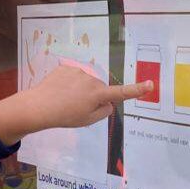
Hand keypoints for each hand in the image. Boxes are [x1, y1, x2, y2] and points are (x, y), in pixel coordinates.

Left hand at [0, 64, 151, 145]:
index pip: (121, 93)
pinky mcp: (66, 67)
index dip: (137, 90)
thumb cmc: (64, 117)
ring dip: (80, 90)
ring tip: (65, 100)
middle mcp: (91, 79)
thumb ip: (103, 112)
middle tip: (77, 108)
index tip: (150, 84)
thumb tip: (109, 102)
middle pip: (99, 89)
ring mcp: (78, 71)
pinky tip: (59, 91)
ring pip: (86, 82)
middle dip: (93, 96)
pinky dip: (69, 83)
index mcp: (98, 94)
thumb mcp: (87, 120)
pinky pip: (73, 77)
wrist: (38, 106)